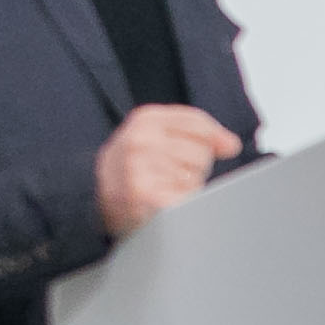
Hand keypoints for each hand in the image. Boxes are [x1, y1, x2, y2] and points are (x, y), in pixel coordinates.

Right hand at [93, 104, 242, 237]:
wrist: (92, 198)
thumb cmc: (132, 167)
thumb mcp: (156, 136)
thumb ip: (197, 133)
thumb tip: (231, 144)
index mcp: (145, 119)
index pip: (199, 125)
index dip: (211, 140)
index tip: (205, 151)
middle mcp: (142, 140)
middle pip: (202, 153)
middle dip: (194, 168)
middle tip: (167, 175)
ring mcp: (141, 168)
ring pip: (196, 179)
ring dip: (186, 188)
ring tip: (161, 188)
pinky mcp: (144, 196)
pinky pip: (185, 199)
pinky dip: (180, 205)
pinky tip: (162, 203)